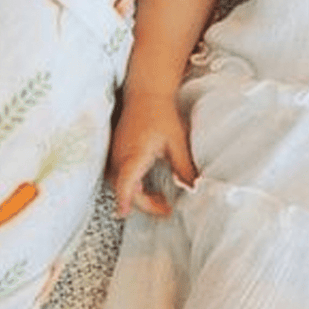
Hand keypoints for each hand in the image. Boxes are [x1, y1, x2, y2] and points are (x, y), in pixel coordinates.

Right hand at [108, 90, 195, 218]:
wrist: (147, 95)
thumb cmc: (161, 115)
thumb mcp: (177, 142)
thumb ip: (184, 168)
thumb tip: (193, 188)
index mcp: (134, 154)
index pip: (125, 182)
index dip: (124, 198)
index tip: (123, 213)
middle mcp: (119, 156)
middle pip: (124, 190)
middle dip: (145, 204)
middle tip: (166, 208)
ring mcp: (114, 155)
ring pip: (121, 184)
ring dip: (138, 195)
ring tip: (160, 197)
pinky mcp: (115, 154)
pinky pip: (119, 176)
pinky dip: (132, 185)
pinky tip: (146, 185)